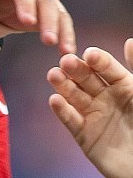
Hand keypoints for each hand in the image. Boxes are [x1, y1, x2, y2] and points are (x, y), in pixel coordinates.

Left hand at [0, 0, 75, 53]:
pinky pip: (62, 22)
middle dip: (48, 20)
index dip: (26, 4)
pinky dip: (66, 35)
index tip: (28, 21)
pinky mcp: (51, 11)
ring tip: (64, 49)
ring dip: (62, 30)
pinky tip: (67, 50)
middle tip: (48, 40)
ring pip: (58, 12)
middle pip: (45, 0)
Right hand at [47, 39, 132, 177]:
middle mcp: (108, 99)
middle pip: (87, 80)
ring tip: (53, 74)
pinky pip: (71, 121)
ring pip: (75, 97)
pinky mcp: (85, 137)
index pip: (108, 69)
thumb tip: (129, 40)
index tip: (89, 53)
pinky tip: (55, 100)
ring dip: (63, 85)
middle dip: (76, 69)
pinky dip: (62, 111)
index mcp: (126, 87)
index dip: (99, 61)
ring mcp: (95, 117)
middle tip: (65, 61)